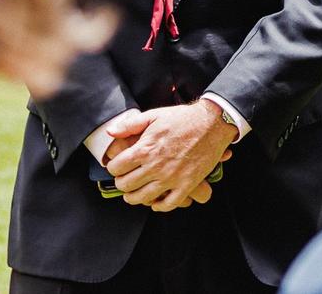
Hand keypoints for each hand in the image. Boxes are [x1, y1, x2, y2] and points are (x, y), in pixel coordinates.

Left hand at [105, 100, 236, 211]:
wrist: (211, 123)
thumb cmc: (182, 118)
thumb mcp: (154, 115)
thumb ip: (130, 125)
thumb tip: (110, 132)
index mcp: (145, 149)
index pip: (117, 168)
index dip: (113, 168)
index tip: (117, 167)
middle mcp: (156, 166)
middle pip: (127, 185)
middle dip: (121, 183)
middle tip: (124, 180)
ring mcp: (171, 178)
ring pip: (143, 198)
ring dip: (134, 198)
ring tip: (133, 194)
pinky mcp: (187, 185)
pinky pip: (168, 204)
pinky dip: (159, 206)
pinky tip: (155, 201)